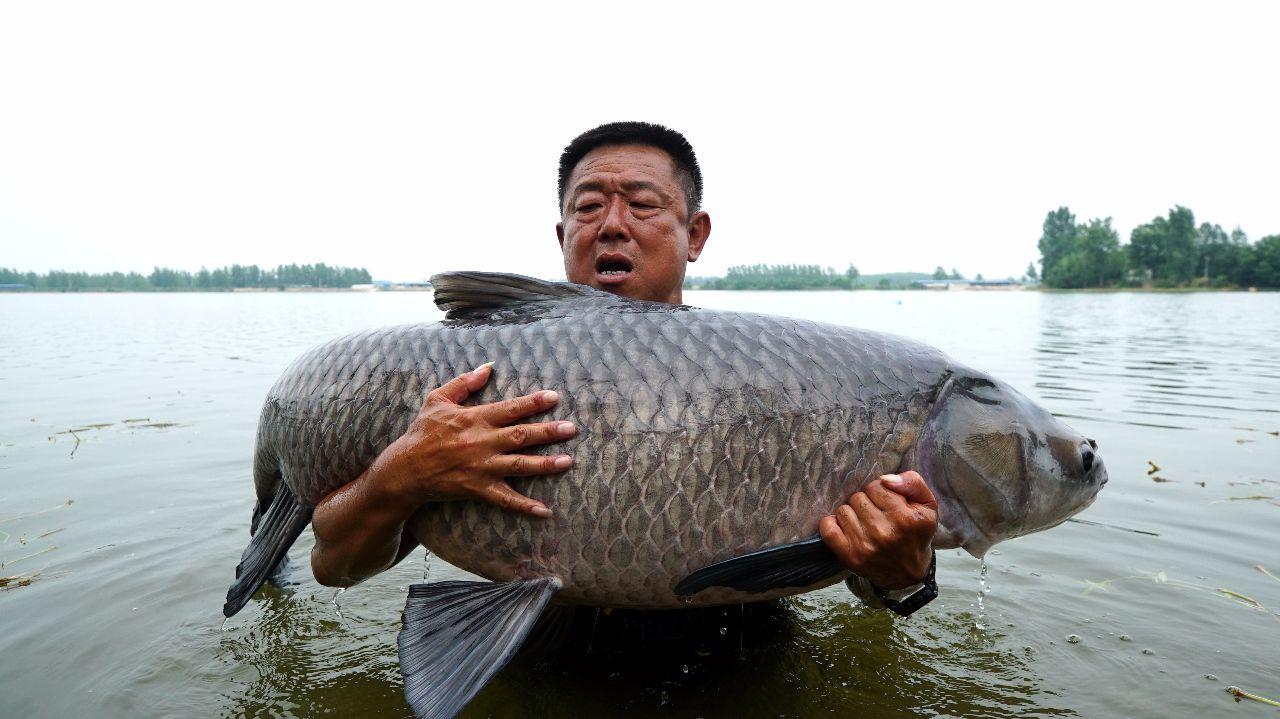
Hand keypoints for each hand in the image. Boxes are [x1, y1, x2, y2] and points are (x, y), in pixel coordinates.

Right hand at [375, 362, 575, 516]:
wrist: (405, 469)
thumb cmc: (422, 432)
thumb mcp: (437, 399)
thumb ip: (464, 383)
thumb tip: (488, 367)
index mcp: (475, 419)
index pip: (510, 408)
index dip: (533, 403)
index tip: (555, 398)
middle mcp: (482, 443)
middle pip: (521, 436)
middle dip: (548, 432)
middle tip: (572, 429)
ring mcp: (481, 468)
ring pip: (519, 466)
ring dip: (545, 465)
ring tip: (568, 462)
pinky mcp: (478, 489)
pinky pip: (505, 499)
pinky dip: (524, 505)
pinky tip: (545, 510)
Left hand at [818, 471, 937, 589]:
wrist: (908, 573)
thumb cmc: (916, 533)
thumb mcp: (928, 506)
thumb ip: (912, 483)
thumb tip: (885, 479)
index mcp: (906, 518)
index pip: (877, 485)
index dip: (881, 492)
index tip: (887, 503)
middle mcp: (885, 533)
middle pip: (858, 497)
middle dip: (866, 502)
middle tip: (876, 515)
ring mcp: (865, 546)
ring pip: (844, 510)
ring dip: (852, 514)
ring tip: (865, 524)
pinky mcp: (849, 556)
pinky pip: (828, 528)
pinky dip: (832, 524)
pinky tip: (845, 527)